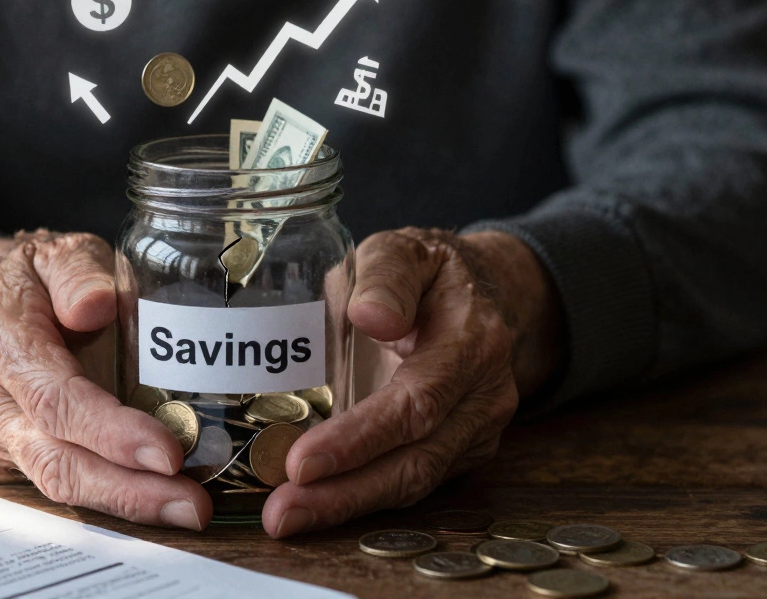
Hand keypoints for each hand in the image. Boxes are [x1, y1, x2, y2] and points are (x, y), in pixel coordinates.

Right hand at [0, 230, 212, 529]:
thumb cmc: (34, 277)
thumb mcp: (57, 253)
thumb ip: (77, 273)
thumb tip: (96, 305)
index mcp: (1, 345)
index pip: (57, 401)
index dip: (111, 432)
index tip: (167, 451)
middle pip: (56, 461)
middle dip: (126, 490)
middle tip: (191, 504)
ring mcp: (3, 435)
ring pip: (60, 483)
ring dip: (126, 502)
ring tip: (187, 508)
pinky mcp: (21, 454)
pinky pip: (67, 482)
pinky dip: (116, 495)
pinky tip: (163, 498)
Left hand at [262, 228, 561, 536]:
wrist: (476, 292)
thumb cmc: (423, 272)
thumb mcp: (400, 250)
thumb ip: (386, 276)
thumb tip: (373, 315)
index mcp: (472, 342)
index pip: (416, 404)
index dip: (359, 438)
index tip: (301, 461)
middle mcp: (484, 397)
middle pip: (415, 461)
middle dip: (345, 493)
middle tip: (282, 513)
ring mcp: (476, 430)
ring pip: (412, 483)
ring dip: (346, 506)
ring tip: (286, 518)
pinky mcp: (459, 452)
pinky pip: (408, 483)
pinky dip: (359, 499)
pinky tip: (313, 506)